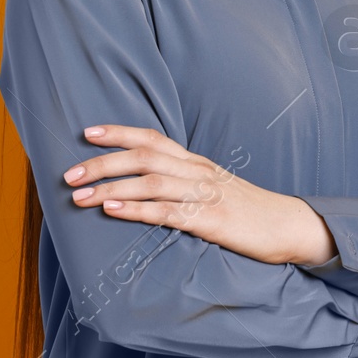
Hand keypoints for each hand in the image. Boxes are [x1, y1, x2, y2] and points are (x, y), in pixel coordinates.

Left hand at [62, 125, 332, 265]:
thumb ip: (183, 182)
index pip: (153, 138)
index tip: (87, 132)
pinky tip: (113, 212)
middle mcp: (199, 172)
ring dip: (110, 187)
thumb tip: (145, 185)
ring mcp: (206, 194)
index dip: (119, 132)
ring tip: (79, 195)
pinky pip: (169, 212)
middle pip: (145, 157)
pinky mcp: (211, 220)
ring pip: (151, 183)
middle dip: (103, 162)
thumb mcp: (214, 188)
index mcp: (197, 163)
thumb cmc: (247, 210)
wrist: (288, 225)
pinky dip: (137, 210)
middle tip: (69, 172)